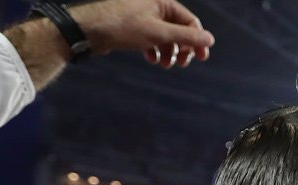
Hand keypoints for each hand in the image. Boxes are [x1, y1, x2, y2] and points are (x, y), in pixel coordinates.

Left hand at [70, 0, 214, 68]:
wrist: (88, 30)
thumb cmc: (122, 26)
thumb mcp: (159, 33)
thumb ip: (186, 36)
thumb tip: (209, 39)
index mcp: (162, 1)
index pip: (190, 21)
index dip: (197, 40)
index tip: (202, 58)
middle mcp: (153, 6)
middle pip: (178, 29)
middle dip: (182, 48)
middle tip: (183, 64)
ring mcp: (143, 16)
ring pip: (165, 36)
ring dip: (168, 52)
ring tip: (164, 65)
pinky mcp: (133, 26)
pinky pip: (151, 38)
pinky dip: (155, 50)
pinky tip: (151, 59)